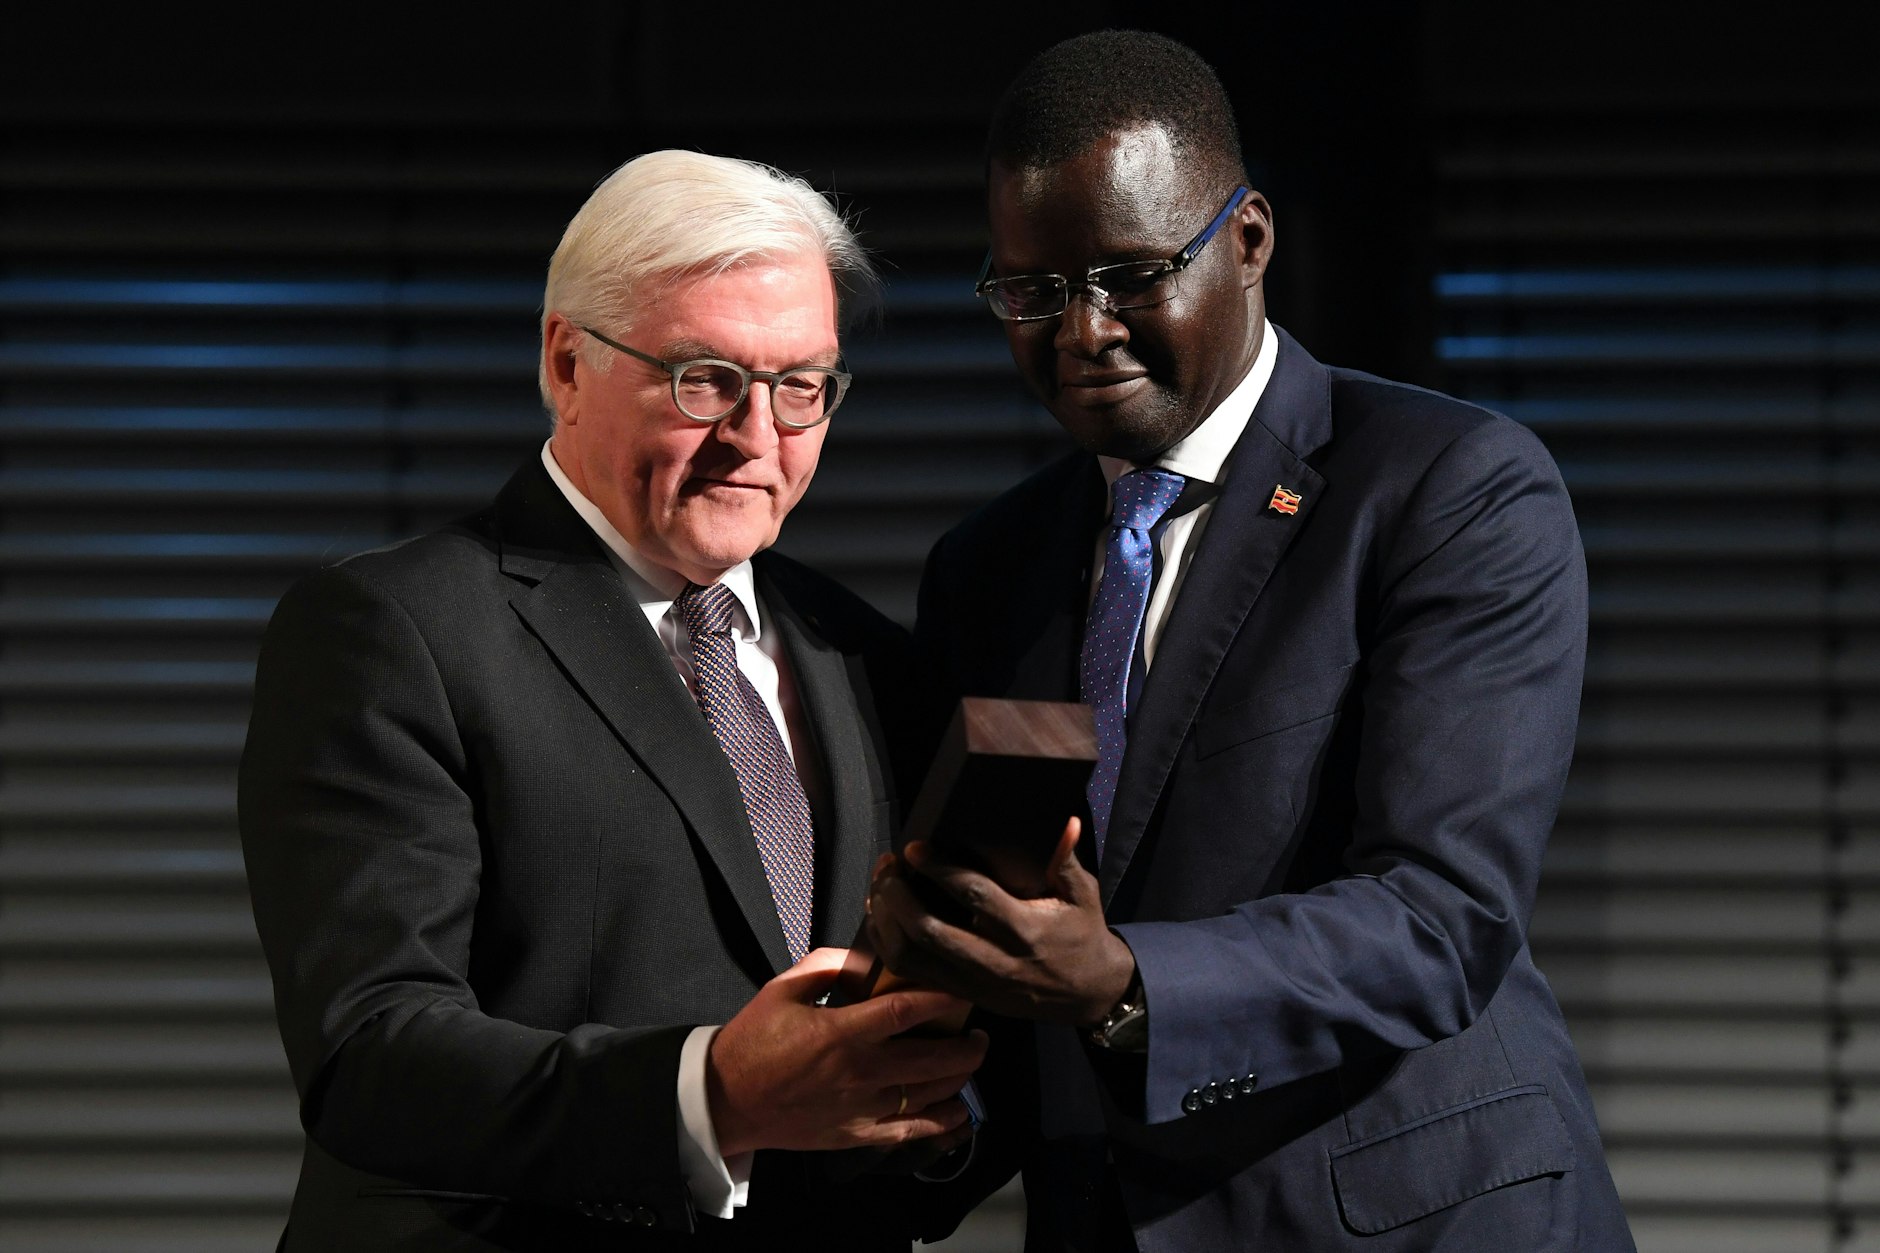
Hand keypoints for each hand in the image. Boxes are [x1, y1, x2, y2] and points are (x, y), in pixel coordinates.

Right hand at [706, 948, 986, 1157]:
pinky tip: (959, 1110)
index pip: (906, 1012)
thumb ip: (828, 966)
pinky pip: (911, 1131)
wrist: (727, 1100)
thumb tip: (867, 957)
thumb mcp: (783, 989)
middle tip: (980, 1030)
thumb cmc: (753, 1042)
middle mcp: (858, 1073)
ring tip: (970, 1058)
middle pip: (932, 1059)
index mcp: (840, 1033)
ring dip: (959, 1077)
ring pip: (929, 1096)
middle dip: (967, 1045)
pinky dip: (942, 1122)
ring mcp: (861, 1108)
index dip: (943, 1000)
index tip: (965, 990)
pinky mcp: (857, 1134)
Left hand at [866, 818, 1136, 1025]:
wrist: (1087, 994)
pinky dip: (890, 944)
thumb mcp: (1083, 896)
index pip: (974, 897)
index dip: (940, 870)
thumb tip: (1065, 821)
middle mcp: (996, 960)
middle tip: (890, 865)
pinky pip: (913, 973)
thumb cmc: (1082, 935)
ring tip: (882, 886)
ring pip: (914, 956)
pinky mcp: (963, 994)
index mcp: (1026, 930)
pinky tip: (882, 916)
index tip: (914, 848)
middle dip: (899, 895)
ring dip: (887, 920)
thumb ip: (1066, 860)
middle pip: (931, 931)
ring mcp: (976, 982)